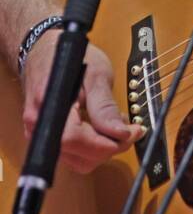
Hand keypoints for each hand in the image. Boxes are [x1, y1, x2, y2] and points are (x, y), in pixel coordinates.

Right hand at [22, 33, 142, 173]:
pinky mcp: (50, 140)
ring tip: (116, 126)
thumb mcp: (95, 75)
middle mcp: (40, 129)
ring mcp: (43, 137)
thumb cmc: (68, 58)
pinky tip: (102, 129)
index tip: (132, 133)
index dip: (107, 142)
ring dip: (103, 149)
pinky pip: (75, 155)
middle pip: (79, 156)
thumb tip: (120, 133)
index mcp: (49, 109)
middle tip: (131, 129)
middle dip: (111, 146)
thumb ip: (105, 106)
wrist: (44, 52)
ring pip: (79, 161)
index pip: (76, 139)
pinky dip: (93, 148)